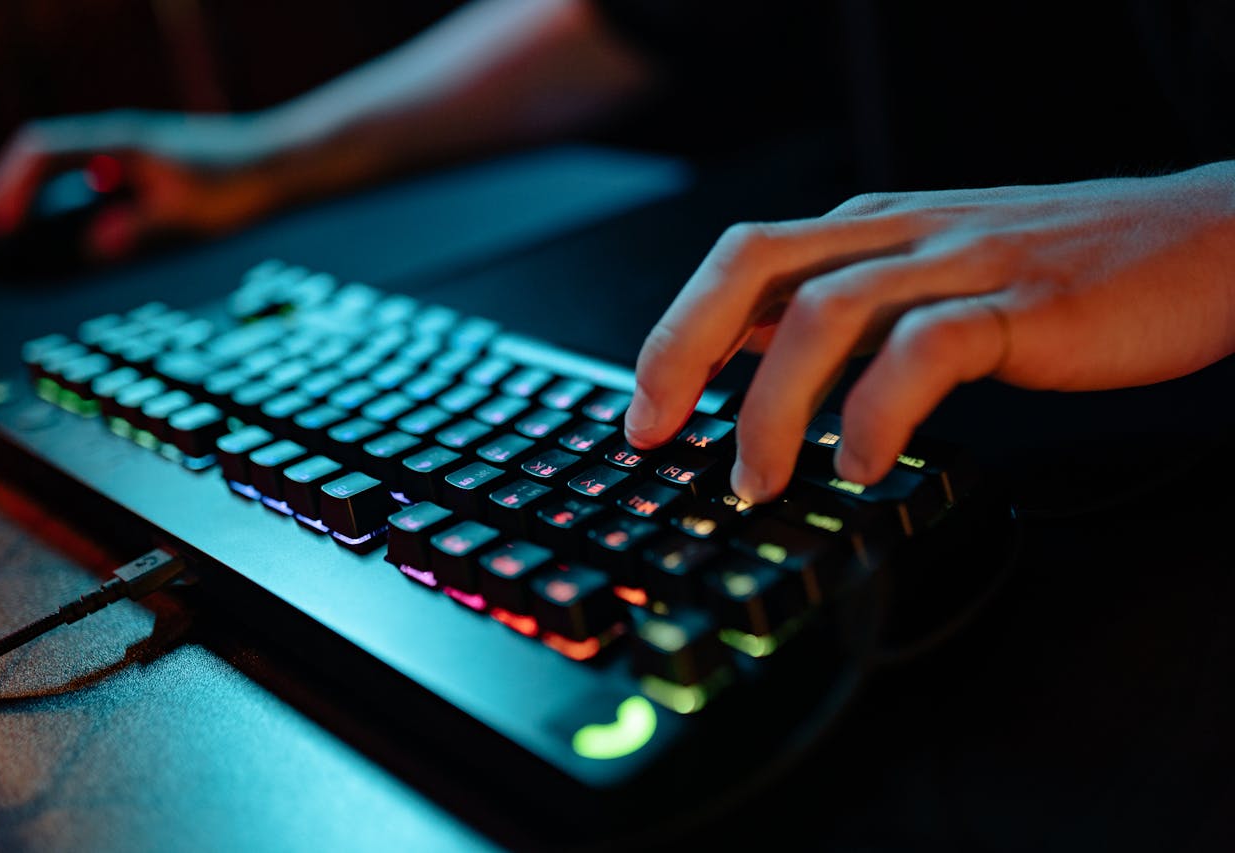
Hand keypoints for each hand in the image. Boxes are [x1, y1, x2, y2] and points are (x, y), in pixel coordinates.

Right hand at [0, 110, 278, 259]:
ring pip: (67, 167)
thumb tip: (96, 247)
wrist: (278, 163)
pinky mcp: (146, 167)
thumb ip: (138, 229)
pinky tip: (72, 236)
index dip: (10, 187)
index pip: (42, 153)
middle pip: (44, 156)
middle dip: (12, 193)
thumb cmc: (236, 183)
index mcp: (120, 144)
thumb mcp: (186, 214)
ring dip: (39, 197)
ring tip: (16, 236)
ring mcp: (131, 151)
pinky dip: (71, 202)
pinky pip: (91, 178)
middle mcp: (119, 140)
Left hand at [624, 160, 1234, 501]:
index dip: (676, 331)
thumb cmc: (1058, 274)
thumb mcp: (928, 281)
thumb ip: (848, 317)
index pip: (742, 260)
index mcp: (869, 229)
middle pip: (756, 264)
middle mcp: (898, 234)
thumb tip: (757, 367)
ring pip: (828, 312)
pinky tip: (866, 464)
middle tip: (656, 432)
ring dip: (775, 404)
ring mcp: (958, 262)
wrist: (1200, 243)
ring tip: (759, 480)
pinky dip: (880, 410)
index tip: (642, 412)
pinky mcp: (1020, 304)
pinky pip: (927, 349)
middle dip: (685, 348)